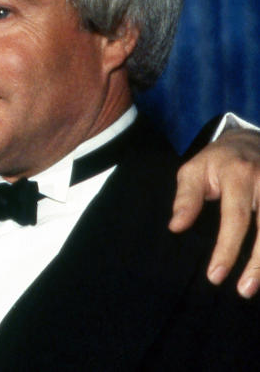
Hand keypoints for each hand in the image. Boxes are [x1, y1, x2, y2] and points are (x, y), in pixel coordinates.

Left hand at [170, 127, 259, 296]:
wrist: (251, 139)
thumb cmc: (218, 161)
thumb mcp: (194, 170)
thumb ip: (186, 198)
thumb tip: (176, 227)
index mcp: (239, 175)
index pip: (235, 218)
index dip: (227, 249)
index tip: (215, 276)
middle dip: (258, 263)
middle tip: (244, 289)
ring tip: (256, 285)